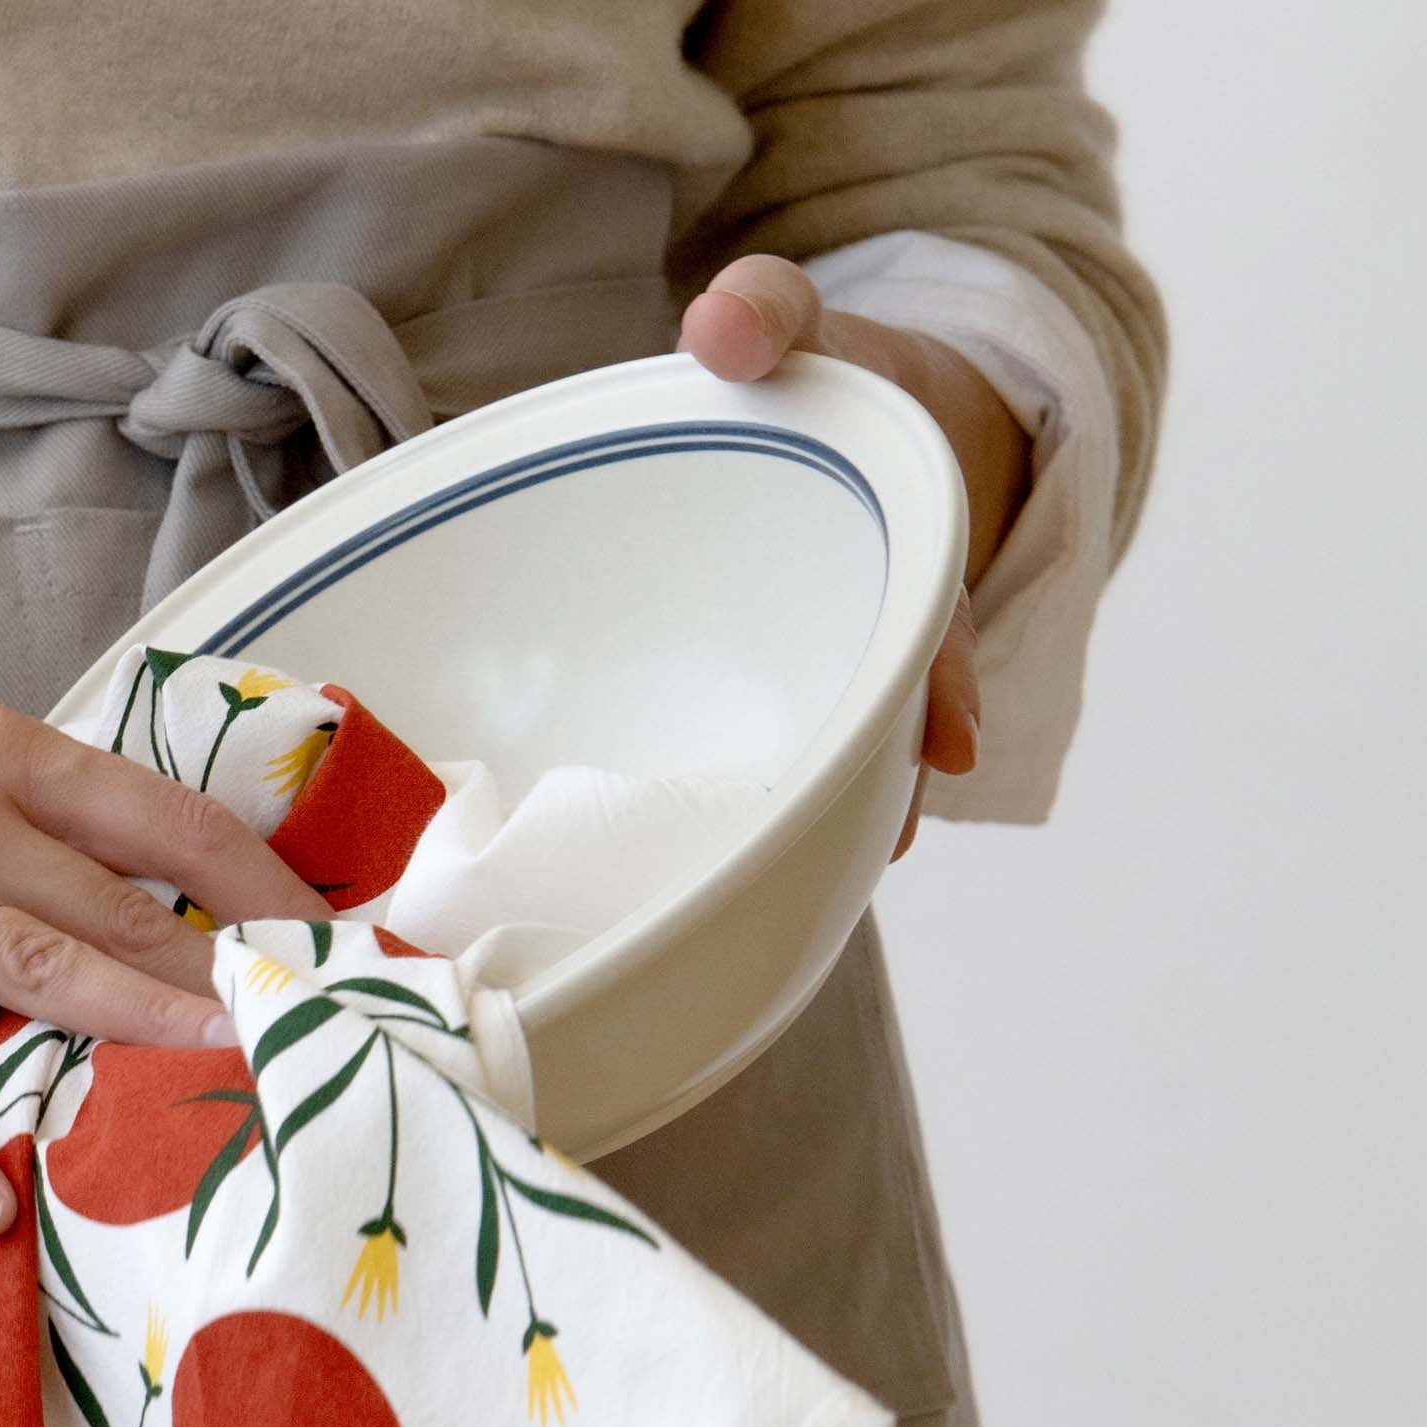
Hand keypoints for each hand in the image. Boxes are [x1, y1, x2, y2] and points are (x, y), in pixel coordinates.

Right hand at [0, 586, 327, 1232]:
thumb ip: (19, 818)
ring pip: (40, 970)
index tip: (332, 944)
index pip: (164, 818)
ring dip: (142, 1032)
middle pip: (124, 903)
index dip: (260, 889)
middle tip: (316, 1040)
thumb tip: (140, 901)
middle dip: (228, 977)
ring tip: (223, 1089)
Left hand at [679, 253, 1032, 857]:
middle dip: (900, 764)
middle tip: (893, 839)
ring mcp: (837, 646)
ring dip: (848, 797)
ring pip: (851, 731)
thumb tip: (716, 329)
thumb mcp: (799, 322)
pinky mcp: (786, 677)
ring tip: (839, 872)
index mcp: (902, 527)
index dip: (942, 675)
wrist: (826, 404)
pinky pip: (790, 734)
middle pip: (903, 694)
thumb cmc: (811, 375)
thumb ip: (765, 310)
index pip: (931, 610)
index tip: (954, 739)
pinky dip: (784, 789)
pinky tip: (760, 857)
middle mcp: (884, 601)